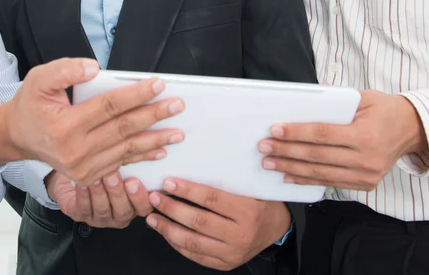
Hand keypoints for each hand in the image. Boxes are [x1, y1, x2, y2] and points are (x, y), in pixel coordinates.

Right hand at [0, 57, 184, 184]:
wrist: (17, 137)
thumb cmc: (30, 104)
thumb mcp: (39, 79)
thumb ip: (66, 70)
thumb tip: (95, 69)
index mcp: (64, 126)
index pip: (109, 107)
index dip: (136, 94)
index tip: (158, 84)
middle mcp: (75, 151)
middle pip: (123, 129)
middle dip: (153, 116)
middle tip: (177, 105)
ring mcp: (82, 168)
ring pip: (126, 150)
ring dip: (154, 140)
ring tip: (178, 131)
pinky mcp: (88, 176)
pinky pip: (120, 163)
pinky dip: (142, 156)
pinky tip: (159, 150)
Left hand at [45, 171, 151, 227]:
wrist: (78, 172)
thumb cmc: (105, 166)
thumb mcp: (123, 164)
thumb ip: (135, 161)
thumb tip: (149, 145)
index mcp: (134, 204)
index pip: (144, 207)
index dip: (140, 197)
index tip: (134, 181)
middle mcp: (119, 213)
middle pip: (123, 210)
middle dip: (117, 192)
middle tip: (113, 175)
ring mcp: (100, 217)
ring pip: (103, 209)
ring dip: (100, 192)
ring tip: (97, 176)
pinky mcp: (82, 216)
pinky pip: (83, 208)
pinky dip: (84, 195)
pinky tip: (82, 183)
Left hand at [145, 179, 290, 270]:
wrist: (276, 228)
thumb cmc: (258, 200)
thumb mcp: (248, 186)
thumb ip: (224, 180)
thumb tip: (190, 164)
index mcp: (247, 210)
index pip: (211, 199)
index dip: (187, 191)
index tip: (168, 182)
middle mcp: (240, 234)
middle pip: (199, 221)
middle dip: (172, 209)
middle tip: (154, 198)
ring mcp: (233, 253)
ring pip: (194, 242)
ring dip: (168, 229)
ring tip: (152, 217)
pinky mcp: (226, 264)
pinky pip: (197, 256)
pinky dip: (178, 244)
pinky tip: (166, 233)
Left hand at [258, 90, 428, 190]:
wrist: (411, 130)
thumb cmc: (383, 109)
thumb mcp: (363, 97)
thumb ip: (335, 96)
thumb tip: (306, 93)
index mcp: (365, 135)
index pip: (322, 134)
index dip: (296, 132)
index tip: (274, 129)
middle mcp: (366, 159)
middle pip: (317, 156)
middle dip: (286, 151)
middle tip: (263, 147)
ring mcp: (366, 175)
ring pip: (320, 173)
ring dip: (291, 168)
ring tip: (269, 163)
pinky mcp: (364, 184)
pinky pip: (330, 182)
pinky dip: (307, 180)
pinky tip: (288, 176)